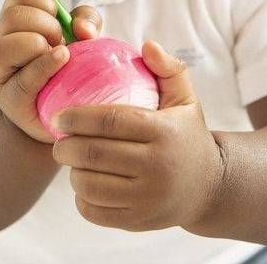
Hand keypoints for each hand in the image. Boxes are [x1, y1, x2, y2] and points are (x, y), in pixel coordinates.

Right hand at [0, 0, 100, 143]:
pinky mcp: (10, 98)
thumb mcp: (80, 35)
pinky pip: (25, 78)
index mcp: (14, 19)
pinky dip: (46, 66)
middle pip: (13, 16)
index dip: (44, 1)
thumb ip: (86, 20)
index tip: (57, 19)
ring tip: (58, 56)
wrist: (63, 111)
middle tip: (59, 41)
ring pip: (6, 46)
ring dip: (40, 45)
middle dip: (46, 25)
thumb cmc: (67, 65)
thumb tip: (82, 28)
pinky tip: (62, 61)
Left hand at [51, 40, 223, 230]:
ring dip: (71, 171)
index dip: (78, 117)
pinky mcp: (140, 222)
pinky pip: (96, 211)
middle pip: (94, 154)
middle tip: (57, 138)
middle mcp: (158, 167)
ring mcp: (149, 199)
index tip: (58, 114)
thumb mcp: (185, 97)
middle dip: (65, 145)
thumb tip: (146, 45)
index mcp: (164, 132)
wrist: (209, 187)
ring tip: (70, 159)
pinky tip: (83, 183)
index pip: (111, 121)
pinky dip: (81, 197)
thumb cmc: (187, 133)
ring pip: (90, 185)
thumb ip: (167, 67)